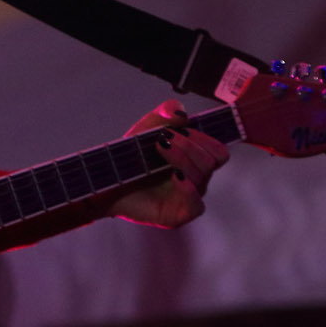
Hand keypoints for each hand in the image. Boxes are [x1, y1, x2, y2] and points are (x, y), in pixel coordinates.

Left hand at [104, 100, 228, 227]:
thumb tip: (181, 112)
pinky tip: (175, 175)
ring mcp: (187, 197)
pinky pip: (196, 205)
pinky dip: (188, 187)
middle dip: (190, 144)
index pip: (217, 150)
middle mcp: (196, 179)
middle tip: (165, 138)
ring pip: (202, 176)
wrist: (107, 179)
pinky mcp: (177, 214)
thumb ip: (165, 113)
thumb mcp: (147, 127)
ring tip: (159, 148)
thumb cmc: (131, 156)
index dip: (204, 137)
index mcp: (194, 159)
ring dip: (182, 157)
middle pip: (213, 160)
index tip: (181, 128)